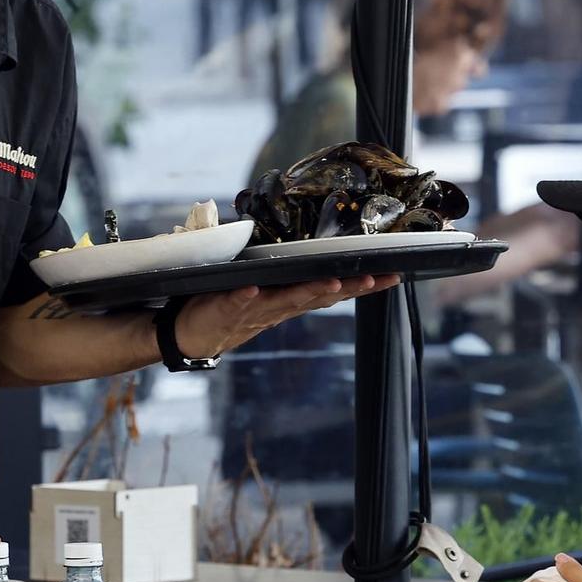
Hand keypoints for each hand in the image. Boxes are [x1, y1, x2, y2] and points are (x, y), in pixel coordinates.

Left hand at [173, 274, 400, 357]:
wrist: (191, 336)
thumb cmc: (229, 307)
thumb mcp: (261, 288)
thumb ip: (282, 271)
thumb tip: (304, 245)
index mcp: (288, 300)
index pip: (330, 291)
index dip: (360, 285)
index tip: (390, 275)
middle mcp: (277, 307)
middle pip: (317, 297)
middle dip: (348, 288)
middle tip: (375, 279)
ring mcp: (252, 310)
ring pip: (285, 301)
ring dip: (307, 291)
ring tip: (330, 282)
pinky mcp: (225, 309)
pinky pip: (237, 301)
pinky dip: (246, 296)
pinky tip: (254, 288)